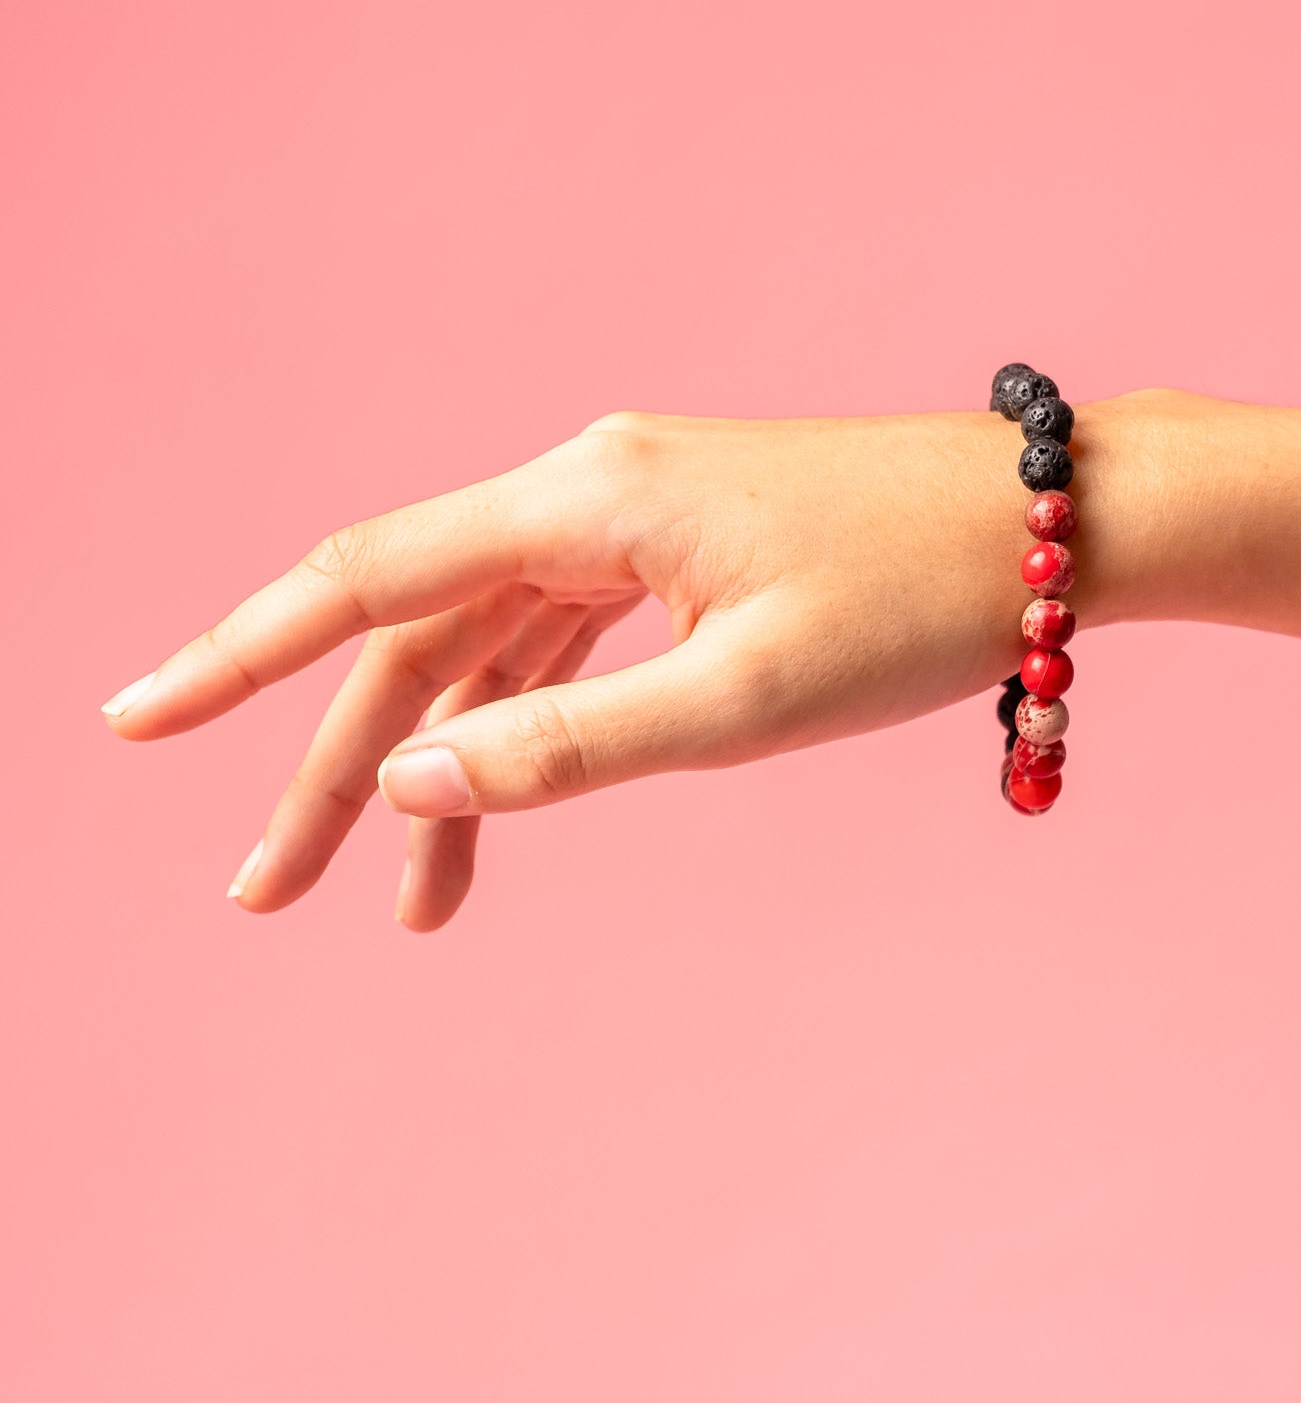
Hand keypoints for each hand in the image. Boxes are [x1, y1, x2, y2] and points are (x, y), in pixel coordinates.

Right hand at [100, 411, 1055, 928]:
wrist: (1061, 526)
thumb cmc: (919, 603)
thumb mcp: (742, 700)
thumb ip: (568, 746)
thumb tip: (408, 780)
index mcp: (586, 499)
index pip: (366, 579)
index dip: (240, 656)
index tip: (137, 720)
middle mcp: (589, 489)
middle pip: (415, 633)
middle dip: (334, 766)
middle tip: (266, 896)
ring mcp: (634, 517)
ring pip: (487, 648)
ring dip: (432, 767)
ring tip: (400, 913)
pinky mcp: (681, 549)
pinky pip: (561, 642)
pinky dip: (519, 731)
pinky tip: (491, 812)